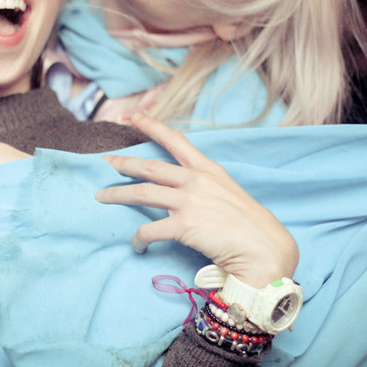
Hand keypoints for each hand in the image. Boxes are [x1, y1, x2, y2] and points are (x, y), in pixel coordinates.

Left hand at [94, 113, 297, 288]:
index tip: (134, 116)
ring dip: (118, 194)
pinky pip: (149, 230)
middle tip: (106, 161)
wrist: (265, 250)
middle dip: (124, 162)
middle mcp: (197, 180)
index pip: (175, 140)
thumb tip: (184, 195)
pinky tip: (137, 244)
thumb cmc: (252, 227)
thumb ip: (206, 189)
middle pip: (150, 166)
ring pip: (142, 193)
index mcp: (209, 170)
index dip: (152, 125)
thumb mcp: (230, 195)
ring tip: (101, 196)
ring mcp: (189, 201)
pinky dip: (139, 238)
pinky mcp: (184, 225)